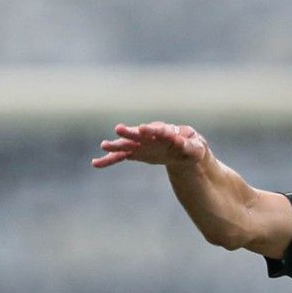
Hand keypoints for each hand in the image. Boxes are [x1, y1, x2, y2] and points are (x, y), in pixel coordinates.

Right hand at [91, 122, 211, 168]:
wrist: (182, 151)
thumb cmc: (191, 147)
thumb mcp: (196, 147)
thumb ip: (189, 145)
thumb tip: (181, 142)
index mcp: (166, 132)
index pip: (158, 130)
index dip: (151, 130)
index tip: (143, 129)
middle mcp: (150, 136)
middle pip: (138, 134)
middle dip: (130, 132)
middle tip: (119, 130)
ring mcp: (141, 144)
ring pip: (126, 144)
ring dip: (116, 145)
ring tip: (104, 146)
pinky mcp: (135, 153)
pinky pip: (120, 156)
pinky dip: (109, 160)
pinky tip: (95, 163)